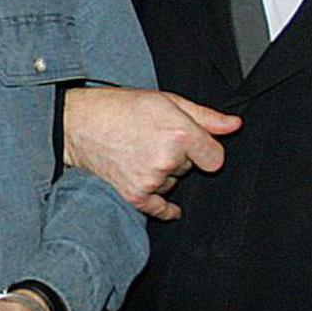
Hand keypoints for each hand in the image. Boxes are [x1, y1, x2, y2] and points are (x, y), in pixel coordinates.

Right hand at [63, 87, 239, 219]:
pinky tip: (168, 205)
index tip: (195, 145)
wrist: (77, 124)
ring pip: (173, 183)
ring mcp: (150, 180)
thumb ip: (205, 116)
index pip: (215, 158)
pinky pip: (161, 209)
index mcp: (179, 133)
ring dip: (163, 173)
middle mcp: (167, 159)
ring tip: (139, 152)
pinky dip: (166, 208)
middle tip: (153, 139)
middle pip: (191, 168)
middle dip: (179, 157)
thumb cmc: (119, 108)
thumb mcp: (166, 101)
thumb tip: (234, 125)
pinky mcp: (135, 196)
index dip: (206, 150)